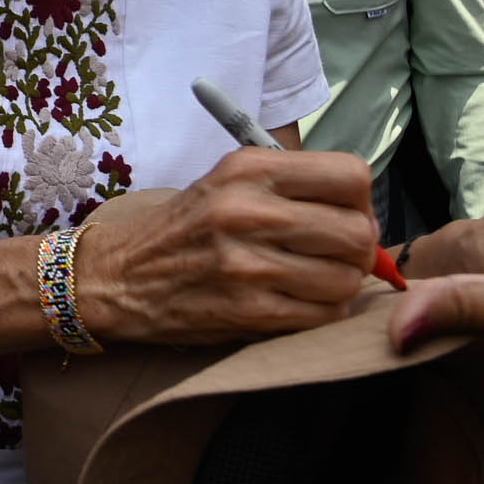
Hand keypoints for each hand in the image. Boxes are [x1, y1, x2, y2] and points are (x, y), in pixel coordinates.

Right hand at [89, 146, 378, 344]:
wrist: (119, 277)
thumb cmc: (184, 228)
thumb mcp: (227, 182)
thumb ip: (292, 187)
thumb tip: (364, 213)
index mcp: (246, 169)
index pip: (351, 176)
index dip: (359, 200)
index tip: (344, 214)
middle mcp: (247, 210)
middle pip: (358, 231)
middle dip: (358, 249)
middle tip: (334, 254)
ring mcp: (247, 264)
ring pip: (348, 278)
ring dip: (339, 284)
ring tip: (310, 280)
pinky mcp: (248, 310)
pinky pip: (325, 315)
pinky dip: (321, 312)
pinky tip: (295, 301)